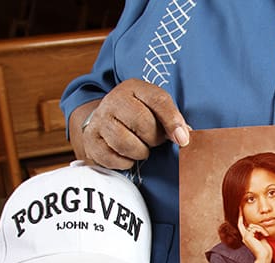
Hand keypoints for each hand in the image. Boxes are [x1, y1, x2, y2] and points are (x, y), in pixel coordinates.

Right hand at [72, 78, 190, 168]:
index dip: (173, 121)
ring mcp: (100, 120)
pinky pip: (113, 158)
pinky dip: (125, 162)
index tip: (183, 139)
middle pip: (143, 124)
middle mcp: (114, 100)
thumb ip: (172, 120)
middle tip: (153, 140)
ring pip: (126, 143)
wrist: (104, 121)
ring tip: (141, 147)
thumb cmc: (138, 116)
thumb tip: (184, 137)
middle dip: (154, 138)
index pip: (158, 100)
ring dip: (140, 152)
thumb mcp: (155, 109)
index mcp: (134, 88)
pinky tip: (128, 155)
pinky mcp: (91, 140)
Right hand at [238, 211, 272, 262]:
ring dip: (261, 229)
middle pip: (245, 223)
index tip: (241, 208)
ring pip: (252, 225)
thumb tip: (259, 225)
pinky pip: (254, 227)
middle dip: (247, 220)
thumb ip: (258, 231)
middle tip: (250, 217)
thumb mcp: (262, 237)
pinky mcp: (247, 237)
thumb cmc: (265, 249)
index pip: (242, 225)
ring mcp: (245, 237)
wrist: (264, 256)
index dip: (241, 217)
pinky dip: (261, 230)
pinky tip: (264, 236)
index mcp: (247, 237)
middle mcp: (244, 237)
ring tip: (265, 235)